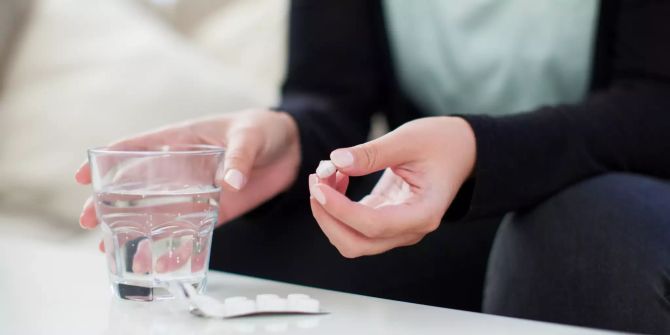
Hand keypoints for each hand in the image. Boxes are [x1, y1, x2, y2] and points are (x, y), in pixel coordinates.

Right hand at [76, 109, 300, 239]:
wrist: (292, 149)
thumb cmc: (264, 130)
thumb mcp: (249, 136)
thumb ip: (238, 157)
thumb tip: (228, 182)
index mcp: (182, 139)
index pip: (137, 147)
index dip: (107, 160)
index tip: (82, 176)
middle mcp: (182, 167)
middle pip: (138, 185)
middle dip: (110, 202)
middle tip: (89, 220)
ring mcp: (197, 190)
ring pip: (159, 210)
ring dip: (135, 228)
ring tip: (108, 248)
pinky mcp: (216, 209)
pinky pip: (191, 228)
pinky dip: (175, 244)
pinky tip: (159, 260)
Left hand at [308, 116, 475, 257]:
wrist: (462, 150)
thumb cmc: (441, 143)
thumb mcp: (408, 139)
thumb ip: (372, 153)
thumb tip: (336, 161)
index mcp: (424, 212)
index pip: (373, 226)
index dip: (340, 210)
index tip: (321, 186)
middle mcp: (410, 229)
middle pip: (356, 244)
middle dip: (328, 216)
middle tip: (317, 180)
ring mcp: (398, 229)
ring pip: (351, 239)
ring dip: (330, 212)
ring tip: (327, 173)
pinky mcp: (386, 220)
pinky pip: (354, 225)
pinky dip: (338, 205)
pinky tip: (338, 176)